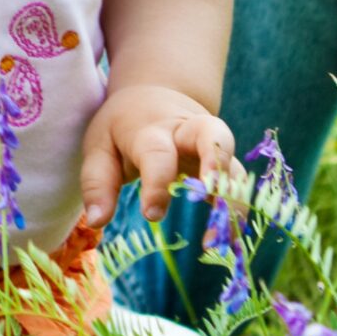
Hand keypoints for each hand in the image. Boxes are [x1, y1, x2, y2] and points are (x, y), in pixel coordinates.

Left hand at [78, 83, 235, 228]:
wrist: (155, 95)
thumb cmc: (122, 128)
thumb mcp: (99, 146)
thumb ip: (97, 184)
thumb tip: (96, 222)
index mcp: (150, 129)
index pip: (157, 153)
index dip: (157, 184)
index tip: (152, 215)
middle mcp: (187, 132)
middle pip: (212, 136)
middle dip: (216, 168)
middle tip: (214, 204)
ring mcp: (212, 145)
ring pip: (233, 163)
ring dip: (235, 200)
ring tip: (226, 240)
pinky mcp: (226, 161)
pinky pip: (240, 184)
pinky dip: (239, 210)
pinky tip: (232, 239)